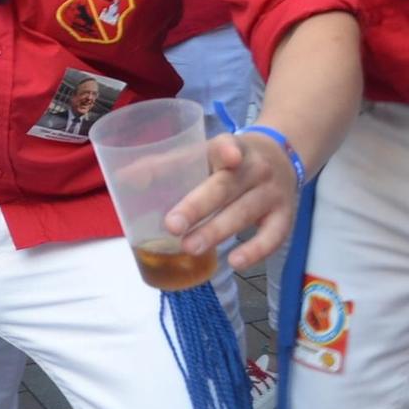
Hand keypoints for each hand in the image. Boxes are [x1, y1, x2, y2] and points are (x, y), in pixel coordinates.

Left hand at [162, 133, 299, 269]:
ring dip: (217, 231)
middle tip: (172, 226)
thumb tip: (123, 178)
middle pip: (227, 187)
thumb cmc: (229, 159)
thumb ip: (166, 165)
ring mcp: (272, 192)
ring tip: (190, 248)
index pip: (227, 146)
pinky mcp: (285, 216)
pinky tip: (235, 262)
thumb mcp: (203, 153)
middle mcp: (254, 168)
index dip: (227, 150)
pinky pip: (272, 236)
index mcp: (229, 148)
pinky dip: (255, 250)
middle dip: (198, 206)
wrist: (283, 156)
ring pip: (245, 212)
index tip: (228, 155)